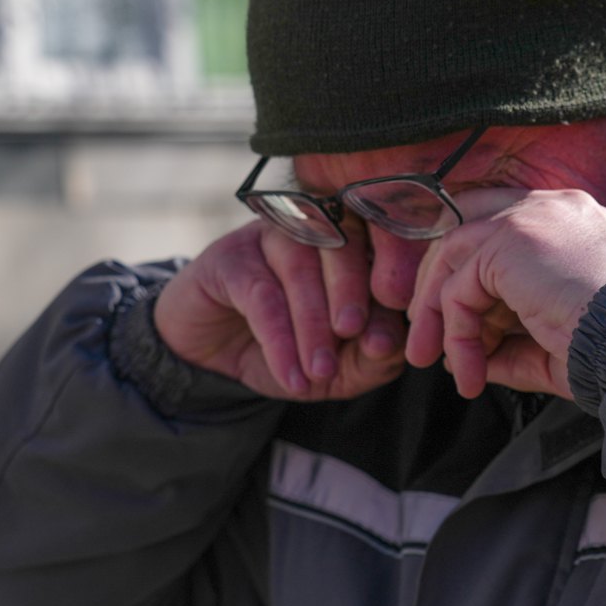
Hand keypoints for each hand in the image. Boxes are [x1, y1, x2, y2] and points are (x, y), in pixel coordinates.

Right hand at [154, 219, 405, 399]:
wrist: (214, 359)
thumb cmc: (288, 351)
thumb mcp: (335, 369)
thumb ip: (369, 359)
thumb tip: (391, 348)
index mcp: (353, 246)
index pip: (379, 256)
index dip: (386, 296)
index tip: (386, 344)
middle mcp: (313, 230)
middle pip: (342, 245)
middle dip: (351, 295)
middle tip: (354, 337)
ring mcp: (270, 238)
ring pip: (300, 268)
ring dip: (312, 324)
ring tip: (320, 372)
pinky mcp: (229, 256)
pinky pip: (259, 293)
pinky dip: (278, 339)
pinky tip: (290, 375)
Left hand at [406, 189, 605, 398]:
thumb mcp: (558, 344)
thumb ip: (513, 344)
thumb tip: (471, 360)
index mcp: (574, 223)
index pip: (501, 229)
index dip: (470, 275)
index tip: (461, 324)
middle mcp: (553, 208)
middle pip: (466, 229)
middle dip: (439, 290)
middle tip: (427, 345)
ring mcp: (531, 217)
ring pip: (454, 256)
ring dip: (438, 315)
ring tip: (435, 363)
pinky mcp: (511, 240)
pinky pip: (460, 288)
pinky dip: (457, 334)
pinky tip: (470, 372)